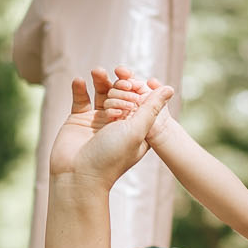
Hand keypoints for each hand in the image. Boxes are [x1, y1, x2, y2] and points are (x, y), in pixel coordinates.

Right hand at [48, 67, 173, 185]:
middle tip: (117, 88)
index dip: (137, 88)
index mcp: (137, 128)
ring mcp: (98, 121)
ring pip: (101, 92)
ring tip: (97, 71)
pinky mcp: (79, 120)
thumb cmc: (110, 157)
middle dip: (119, 86)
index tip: (132, 84)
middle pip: (121, 93)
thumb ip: (152, 108)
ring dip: (101, 80)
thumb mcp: (137, 131)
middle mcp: (118, 124)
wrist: (77, 176)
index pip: (140, 99)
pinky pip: (81, 98)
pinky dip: (79, 88)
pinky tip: (79, 80)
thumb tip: (169, 89)